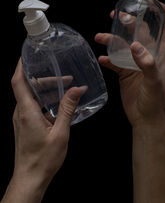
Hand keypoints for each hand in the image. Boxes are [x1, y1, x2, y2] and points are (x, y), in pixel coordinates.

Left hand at [2, 58, 86, 202]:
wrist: (30, 178)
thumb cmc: (43, 159)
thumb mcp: (60, 132)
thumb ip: (68, 108)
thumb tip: (77, 90)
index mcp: (26, 111)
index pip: (18, 81)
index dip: (21, 65)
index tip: (27, 54)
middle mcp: (21, 112)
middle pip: (28, 86)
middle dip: (45, 78)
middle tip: (64, 75)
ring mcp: (22, 118)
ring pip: (32, 96)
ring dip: (47, 90)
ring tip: (66, 88)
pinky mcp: (26, 124)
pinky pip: (34, 105)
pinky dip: (45, 100)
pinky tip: (59, 103)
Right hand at [95, 3, 164, 126]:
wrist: (145, 119)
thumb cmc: (155, 101)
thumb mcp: (154, 82)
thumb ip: (146, 63)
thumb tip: (135, 46)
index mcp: (161, 54)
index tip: (154, 3)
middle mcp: (148, 55)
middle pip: (141, 32)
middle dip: (130, 21)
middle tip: (116, 15)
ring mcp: (136, 63)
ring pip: (123, 46)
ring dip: (112, 40)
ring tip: (99, 37)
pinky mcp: (125, 73)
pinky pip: (114, 61)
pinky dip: (108, 58)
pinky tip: (102, 59)